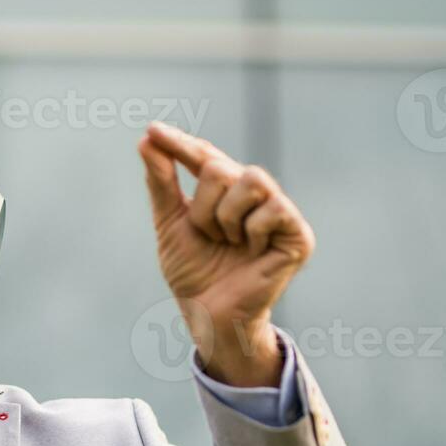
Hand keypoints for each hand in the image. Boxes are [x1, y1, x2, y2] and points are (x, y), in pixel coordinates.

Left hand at [138, 121, 313, 386]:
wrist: (208, 315)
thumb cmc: (193, 273)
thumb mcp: (170, 224)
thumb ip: (162, 183)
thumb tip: (147, 141)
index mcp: (225, 191)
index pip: (203, 155)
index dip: (179, 144)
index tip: (153, 131)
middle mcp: (255, 196)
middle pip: (220, 167)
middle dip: (203, 207)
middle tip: (209, 236)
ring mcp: (280, 213)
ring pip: (249, 180)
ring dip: (225, 217)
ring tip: (229, 243)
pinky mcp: (298, 235)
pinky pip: (273, 209)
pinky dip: (252, 231)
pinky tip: (253, 251)